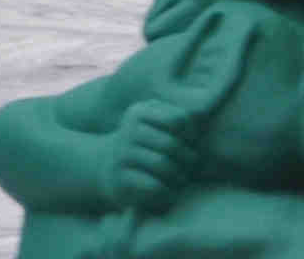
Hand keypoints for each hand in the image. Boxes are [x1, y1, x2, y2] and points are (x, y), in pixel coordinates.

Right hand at [108, 96, 196, 211]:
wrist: (104, 166)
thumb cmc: (141, 142)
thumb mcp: (152, 120)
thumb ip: (174, 117)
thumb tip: (198, 123)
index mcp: (139, 112)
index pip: (179, 120)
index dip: (191, 133)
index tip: (190, 142)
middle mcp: (128, 131)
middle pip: (171, 144)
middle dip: (187, 158)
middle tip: (191, 165)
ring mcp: (122, 155)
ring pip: (162, 165)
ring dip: (178, 175)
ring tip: (182, 178)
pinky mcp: (120, 179)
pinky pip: (152, 185)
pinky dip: (166, 190)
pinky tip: (169, 191)